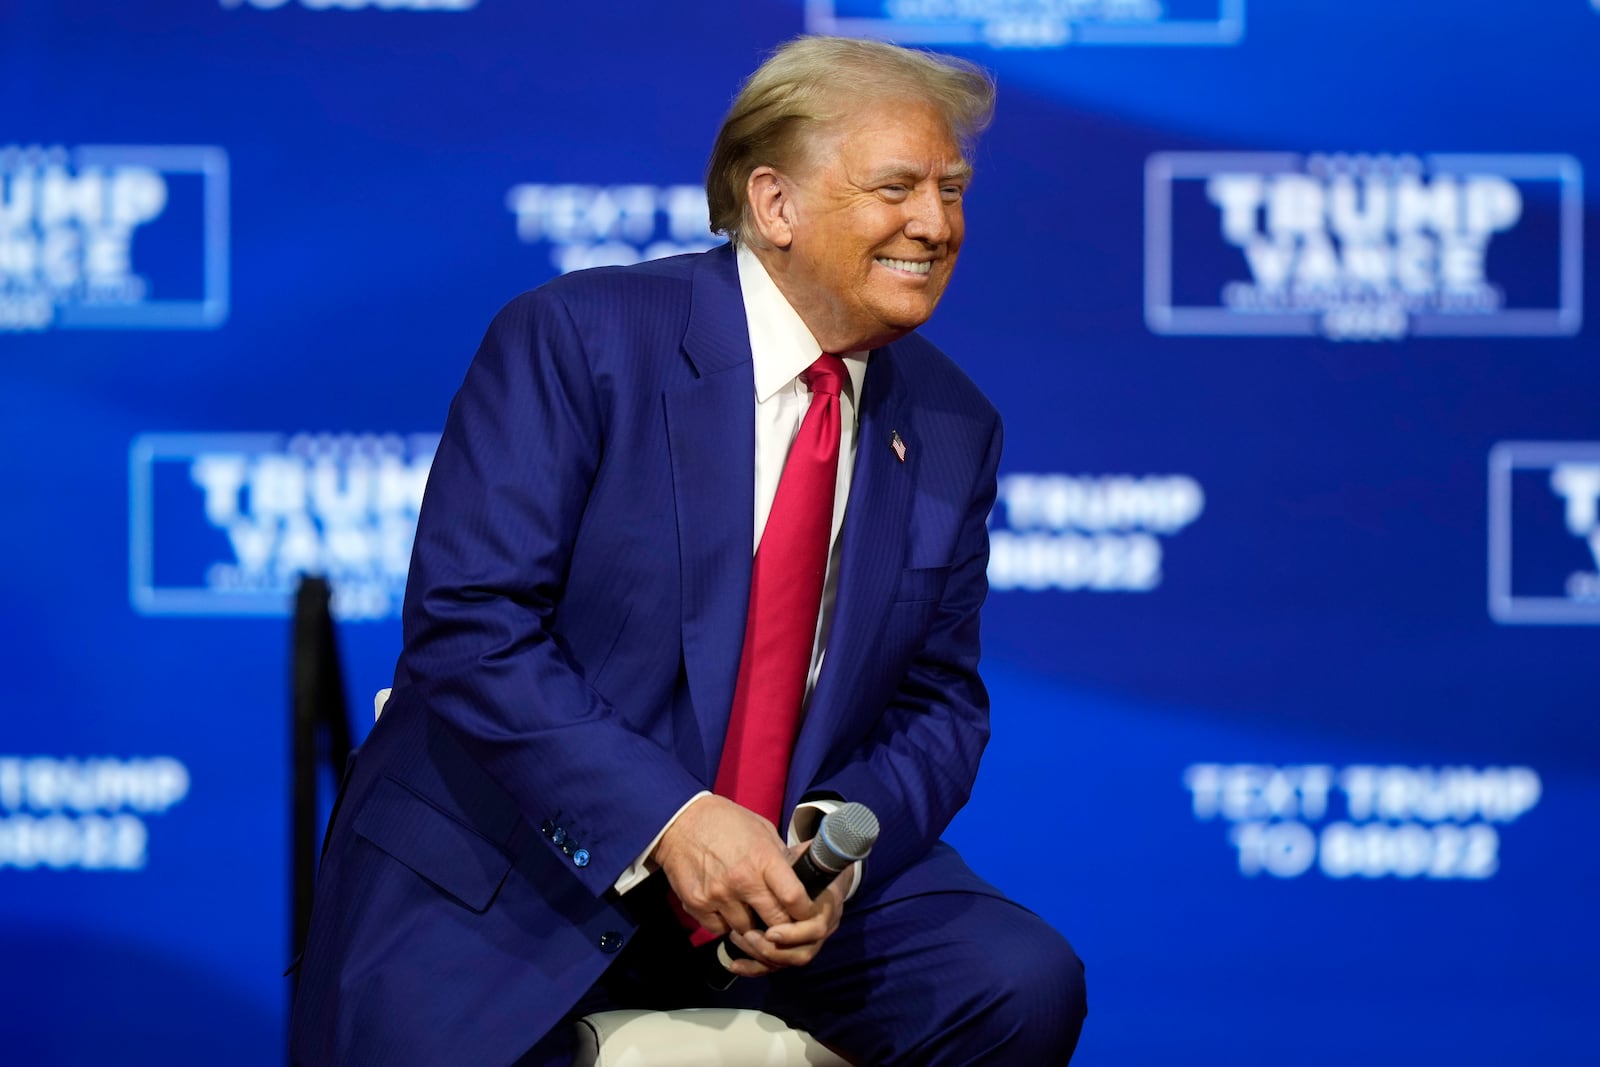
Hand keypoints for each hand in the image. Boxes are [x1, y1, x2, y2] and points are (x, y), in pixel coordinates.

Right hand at [651, 795, 812, 974]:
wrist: (680, 821)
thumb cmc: (725, 822)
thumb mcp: (762, 830)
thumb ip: (780, 858)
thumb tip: (801, 880)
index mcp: (763, 858)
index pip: (794, 898)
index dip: (805, 910)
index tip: (805, 912)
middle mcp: (741, 880)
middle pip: (775, 922)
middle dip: (782, 924)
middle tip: (781, 919)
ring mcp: (717, 895)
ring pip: (747, 930)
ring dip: (751, 924)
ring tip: (749, 909)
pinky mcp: (697, 905)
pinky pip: (719, 929)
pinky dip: (725, 923)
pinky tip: (725, 907)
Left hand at [730, 840, 852, 974]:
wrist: (819, 874)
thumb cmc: (807, 862)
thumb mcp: (804, 856)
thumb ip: (798, 859)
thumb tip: (795, 851)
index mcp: (827, 905)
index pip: (816, 928)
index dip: (794, 933)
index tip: (770, 931)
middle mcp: (821, 928)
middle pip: (803, 952)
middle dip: (775, 949)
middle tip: (748, 936)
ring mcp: (808, 941)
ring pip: (789, 960)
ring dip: (764, 956)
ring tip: (741, 940)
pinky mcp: (792, 949)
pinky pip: (776, 965)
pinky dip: (755, 967)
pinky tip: (735, 964)